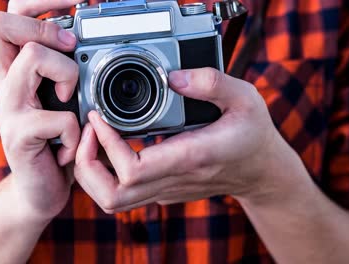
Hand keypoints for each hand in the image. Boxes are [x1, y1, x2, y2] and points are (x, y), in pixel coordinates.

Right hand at [0, 0, 82, 222]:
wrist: (42, 189)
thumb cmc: (59, 140)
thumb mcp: (67, 100)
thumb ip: (70, 72)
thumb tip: (92, 43)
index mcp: (16, 69)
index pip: (10, 14)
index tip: (78, 1)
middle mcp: (5, 82)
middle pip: (0, 23)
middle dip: (45, 30)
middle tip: (70, 53)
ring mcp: (7, 108)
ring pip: (31, 58)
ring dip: (66, 76)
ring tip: (72, 102)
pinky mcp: (18, 136)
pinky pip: (58, 116)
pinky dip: (75, 130)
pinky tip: (70, 144)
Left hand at [74, 68, 283, 212]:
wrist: (261, 173)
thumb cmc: (254, 135)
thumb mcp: (244, 98)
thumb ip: (211, 83)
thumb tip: (173, 76)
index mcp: (191, 157)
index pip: (133, 169)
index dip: (106, 145)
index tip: (99, 117)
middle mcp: (174, 179)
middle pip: (112, 195)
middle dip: (86, 164)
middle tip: (89, 131)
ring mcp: (166, 190)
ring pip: (112, 201)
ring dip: (91, 172)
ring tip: (93, 138)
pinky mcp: (162, 191)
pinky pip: (122, 193)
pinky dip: (103, 173)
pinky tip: (108, 146)